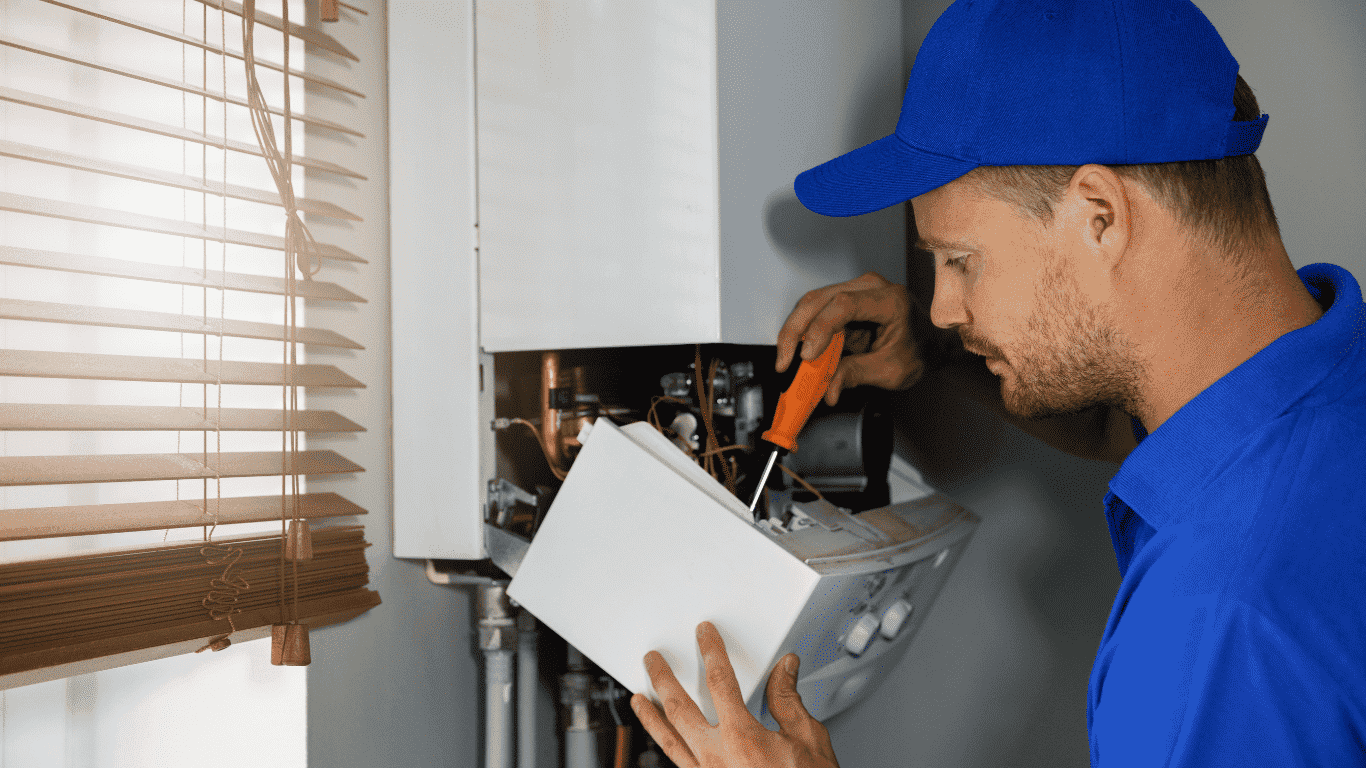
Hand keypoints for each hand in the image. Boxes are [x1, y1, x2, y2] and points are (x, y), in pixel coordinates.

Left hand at [632, 622, 838, 767]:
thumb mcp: (808, 739)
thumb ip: (788, 701)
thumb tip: (784, 670)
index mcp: (742, 737)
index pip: (720, 681)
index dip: (711, 652)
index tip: (704, 636)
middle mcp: (717, 757)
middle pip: (679, 708)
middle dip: (663, 679)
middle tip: (653, 661)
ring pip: (668, 741)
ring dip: (651, 716)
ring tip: (638, 699)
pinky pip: (678, 764)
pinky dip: (666, 748)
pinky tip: (662, 742)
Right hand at [776, 272, 923, 405]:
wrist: (932, 342)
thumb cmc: (920, 351)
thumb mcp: (892, 371)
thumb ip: (857, 375)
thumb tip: (827, 390)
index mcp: (889, 300)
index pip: (844, 305)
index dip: (820, 329)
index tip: (807, 356)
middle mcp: (870, 287)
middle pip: (819, 299)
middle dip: (795, 331)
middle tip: (784, 362)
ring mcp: (856, 290)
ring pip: (812, 303)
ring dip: (795, 332)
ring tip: (787, 361)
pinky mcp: (845, 301)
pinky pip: (816, 312)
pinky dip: (804, 333)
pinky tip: (798, 354)